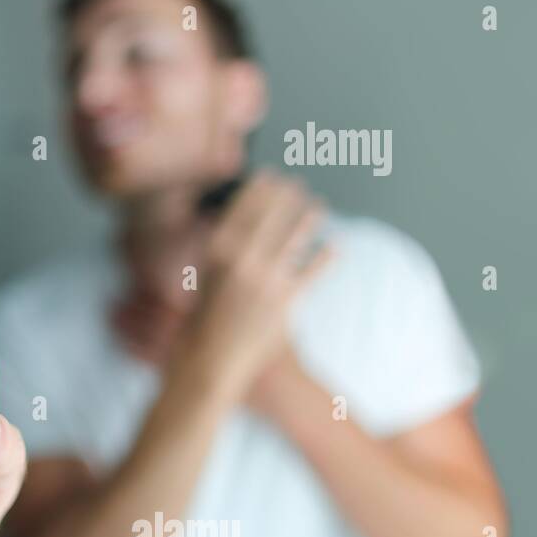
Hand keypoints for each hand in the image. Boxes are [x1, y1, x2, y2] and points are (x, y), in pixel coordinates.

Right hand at [175, 172, 331, 403]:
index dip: (260, 188)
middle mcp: (240, 259)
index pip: (243, 208)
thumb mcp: (204, 279)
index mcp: (216, 250)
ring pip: (295, 236)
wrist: (208, 360)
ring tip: (318, 206)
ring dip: (309, 217)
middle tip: (298, 184)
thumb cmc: (202, 321)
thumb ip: (221, 254)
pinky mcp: (285, 300)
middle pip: (271, 214)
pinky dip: (326, 257)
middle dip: (287, 196)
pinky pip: (312, 271)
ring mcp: (264, 278)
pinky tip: (335, 247)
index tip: (271, 176)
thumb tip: (235, 230)